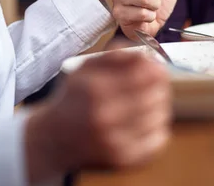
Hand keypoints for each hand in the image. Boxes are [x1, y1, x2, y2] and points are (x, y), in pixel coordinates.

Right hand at [24, 52, 170, 182]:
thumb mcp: (86, 67)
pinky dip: (158, 128)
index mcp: (96, 89)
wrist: (54, 138)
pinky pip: (158, 139)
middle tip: (155, 86)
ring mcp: (114, 141)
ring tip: (148, 104)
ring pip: (160, 116)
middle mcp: (105, 116)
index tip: (158, 68)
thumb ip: (115, 54)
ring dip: (159, 107)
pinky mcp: (123, 160)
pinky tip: (146, 123)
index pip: (146, 74)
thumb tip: (146, 54)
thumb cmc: (74, 98)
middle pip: (156, 95)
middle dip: (160, 87)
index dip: (158, 69)